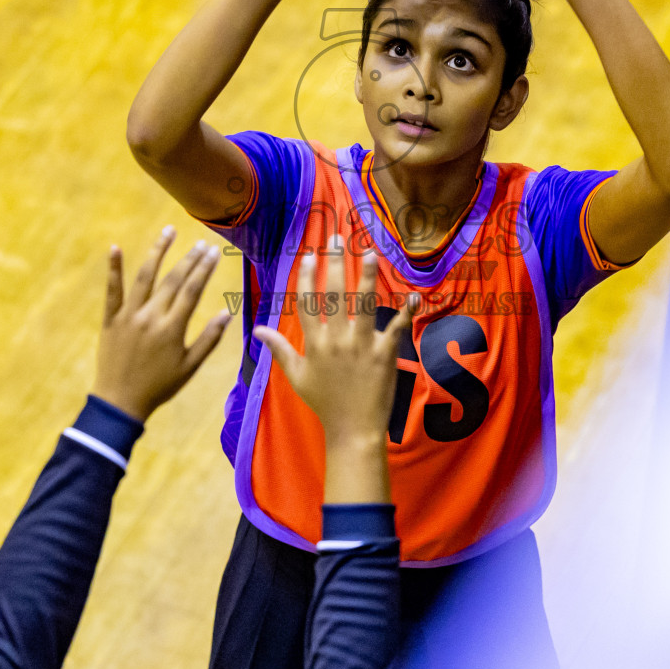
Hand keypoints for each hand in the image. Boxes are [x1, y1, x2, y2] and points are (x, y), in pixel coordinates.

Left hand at [92, 227, 231, 420]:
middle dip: (189, 259)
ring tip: (169, 231)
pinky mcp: (111, 319)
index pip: (192, 290)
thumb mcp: (190, 367)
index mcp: (172, 328)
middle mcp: (151, 316)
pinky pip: (112, 290)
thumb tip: (226, 313)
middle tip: (201, 242)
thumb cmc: (160, 386)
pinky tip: (115, 248)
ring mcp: (129, 316)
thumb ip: (209, 339)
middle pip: (173, 280)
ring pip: (145, 277)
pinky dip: (114, 269)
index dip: (204, 269)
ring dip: (158, 251)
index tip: (213, 252)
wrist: (120, 402)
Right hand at [253, 237, 417, 449]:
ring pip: (363, 304)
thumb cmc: (324, 403)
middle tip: (336, 238)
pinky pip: (397, 329)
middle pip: (333, 295)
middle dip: (334, 263)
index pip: (307, 303)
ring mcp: (361, 346)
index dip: (307, 276)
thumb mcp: (296, 376)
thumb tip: (256, 330)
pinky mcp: (385, 355)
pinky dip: (406, 312)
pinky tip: (414, 295)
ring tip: (369, 253)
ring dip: (367, 277)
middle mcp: (336, 340)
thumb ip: (278, 349)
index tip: (309, 254)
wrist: (352, 430)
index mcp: (314, 344)